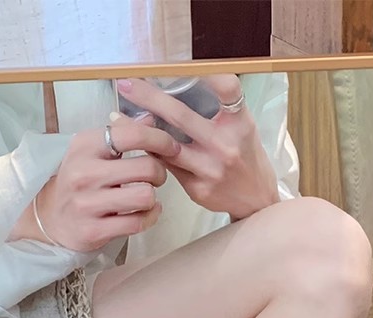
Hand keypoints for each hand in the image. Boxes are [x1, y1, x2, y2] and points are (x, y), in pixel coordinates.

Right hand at [11, 119, 180, 251]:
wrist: (50, 218)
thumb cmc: (79, 180)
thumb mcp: (93, 150)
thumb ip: (123, 134)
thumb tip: (151, 117)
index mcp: (85, 145)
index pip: (132, 134)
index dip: (159, 139)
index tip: (170, 147)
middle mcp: (84, 172)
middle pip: (146, 168)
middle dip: (159, 173)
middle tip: (154, 177)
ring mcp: (87, 204)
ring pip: (145, 196)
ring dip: (153, 197)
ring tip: (145, 196)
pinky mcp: (94, 230)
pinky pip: (138, 222)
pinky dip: (149, 217)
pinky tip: (146, 212)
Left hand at [115, 76, 278, 220]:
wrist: (255, 200)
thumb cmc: (245, 155)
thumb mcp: (242, 126)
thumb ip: (220, 107)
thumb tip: (179, 81)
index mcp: (240, 124)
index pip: (228, 90)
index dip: (208, 74)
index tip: (183, 63)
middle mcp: (226, 146)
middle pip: (182, 116)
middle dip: (150, 97)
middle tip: (128, 84)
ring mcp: (210, 170)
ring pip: (167, 146)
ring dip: (140, 130)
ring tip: (117, 117)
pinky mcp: (198, 189)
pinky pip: (167, 167)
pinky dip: (150, 153)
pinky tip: (134, 144)